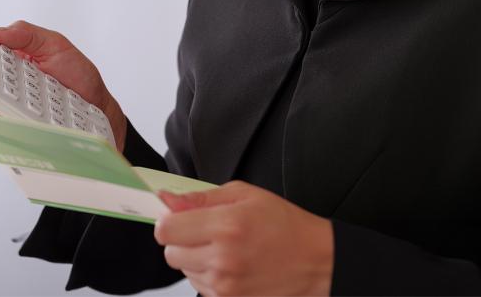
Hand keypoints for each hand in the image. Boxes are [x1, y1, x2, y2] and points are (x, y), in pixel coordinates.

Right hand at [0, 20, 126, 150]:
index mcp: (11, 59)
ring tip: (3, 100)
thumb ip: (27, 34)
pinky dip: (5, 122)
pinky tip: (14, 117)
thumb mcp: (55, 44)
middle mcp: (7, 84)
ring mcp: (12, 106)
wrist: (97, 105)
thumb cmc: (77, 74)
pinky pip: (3, 125)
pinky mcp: (20, 125)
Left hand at [154, 181, 333, 296]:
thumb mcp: (244, 194)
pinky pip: (200, 287)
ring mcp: (225, 286)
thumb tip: (167, 200)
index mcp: (225, 226)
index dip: (169, 221)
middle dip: (181, 240)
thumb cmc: (283, 224)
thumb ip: (201, 198)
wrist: (316, 260)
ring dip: (195, 258)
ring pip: (184, 271)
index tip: (179, 218)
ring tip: (224, 248)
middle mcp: (222, 259)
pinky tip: (230, 264)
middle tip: (206, 231)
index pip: (166, 230)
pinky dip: (208, 275)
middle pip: (170, 253)